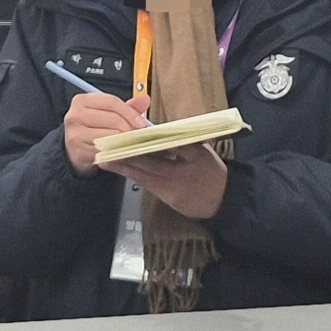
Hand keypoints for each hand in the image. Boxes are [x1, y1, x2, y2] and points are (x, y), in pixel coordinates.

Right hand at [61, 91, 147, 175]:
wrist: (74, 149)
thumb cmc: (93, 127)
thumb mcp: (107, 112)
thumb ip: (126, 106)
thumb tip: (145, 100)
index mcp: (81, 100)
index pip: (111, 102)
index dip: (130, 112)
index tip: (142, 123)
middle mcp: (74, 116)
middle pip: (113, 119)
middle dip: (130, 128)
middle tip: (139, 135)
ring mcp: (75, 135)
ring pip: (110, 136)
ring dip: (125, 141)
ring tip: (131, 142)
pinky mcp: (79, 152)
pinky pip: (105, 151)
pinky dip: (116, 152)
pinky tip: (121, 151)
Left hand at [116, 144, 230, 220]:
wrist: (225, 200)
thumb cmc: (213, 171)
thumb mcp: (202, 150)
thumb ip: (182, 141)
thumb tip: (160, 131)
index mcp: (189, 158)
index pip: (163, 148)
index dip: (142, 143)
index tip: (126, 136)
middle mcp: (178, 175)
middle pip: (147, 164)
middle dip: (125, 157)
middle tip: (105, 150)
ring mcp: (171, 189)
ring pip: (143, 176)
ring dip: (123, 168)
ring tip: (105, 161)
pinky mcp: (167, 199)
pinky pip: (147, 185)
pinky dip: (134, 176)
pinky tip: (121, 170)